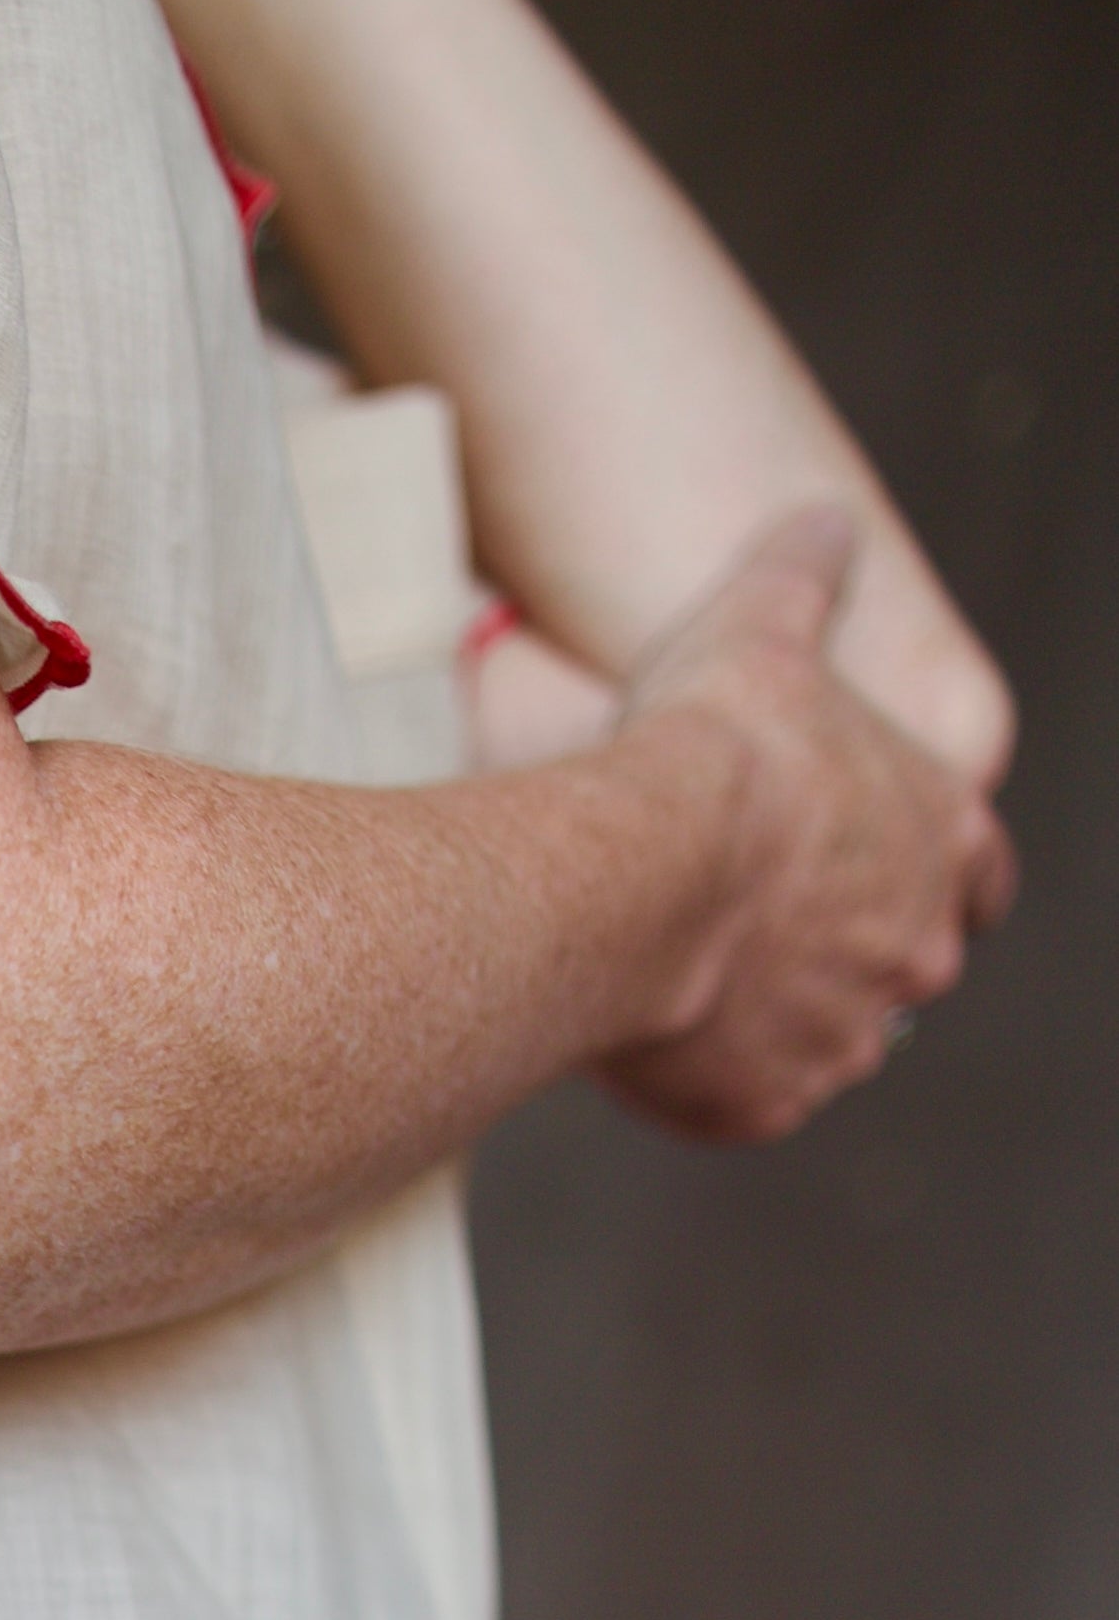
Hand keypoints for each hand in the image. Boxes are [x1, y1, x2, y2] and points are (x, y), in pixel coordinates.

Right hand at [600, 509, 1014, 1141]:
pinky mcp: (767, 1103)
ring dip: (778, 1014)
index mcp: (944, 841)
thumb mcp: (763, 624)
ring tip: (694, 971)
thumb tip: (823, 516)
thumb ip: (806, 573)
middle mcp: (917, 951)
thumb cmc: (714, 746)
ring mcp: (845, 1037)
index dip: (935, 866)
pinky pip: (748, 1097)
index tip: (879, 867)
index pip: (981, 872)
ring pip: (826, 1037)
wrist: (638, 871)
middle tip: (763, 920)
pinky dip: (712, 1073)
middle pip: (904, 962)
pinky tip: (656, 1030)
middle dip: (847, 947)